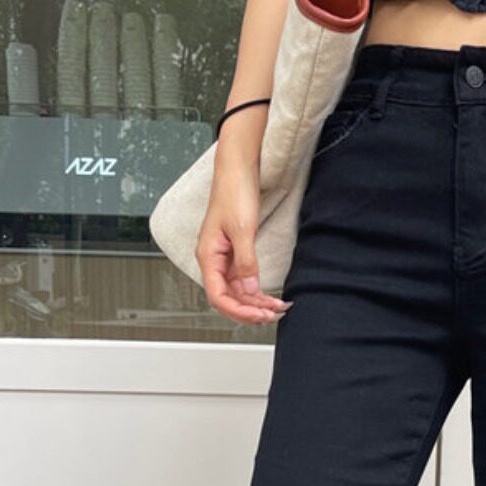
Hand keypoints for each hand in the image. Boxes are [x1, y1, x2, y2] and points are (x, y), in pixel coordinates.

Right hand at [196, 156, 291, 324]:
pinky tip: (270, 296)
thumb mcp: (242, 229)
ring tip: (277, 308)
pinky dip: (257, 290)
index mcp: (208, 255)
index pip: (218, 296)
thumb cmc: (233, 191)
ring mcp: (225, 257)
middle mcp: (214, 260)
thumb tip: (251, 289)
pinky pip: (245, 279)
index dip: (238, 310)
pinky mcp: (236, 252)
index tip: (259, 316)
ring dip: (257, 302)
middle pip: (229, 298)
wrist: (238, 169)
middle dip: (250, 310)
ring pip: (239, 291)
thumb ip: (246, 261)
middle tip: (273, 315)